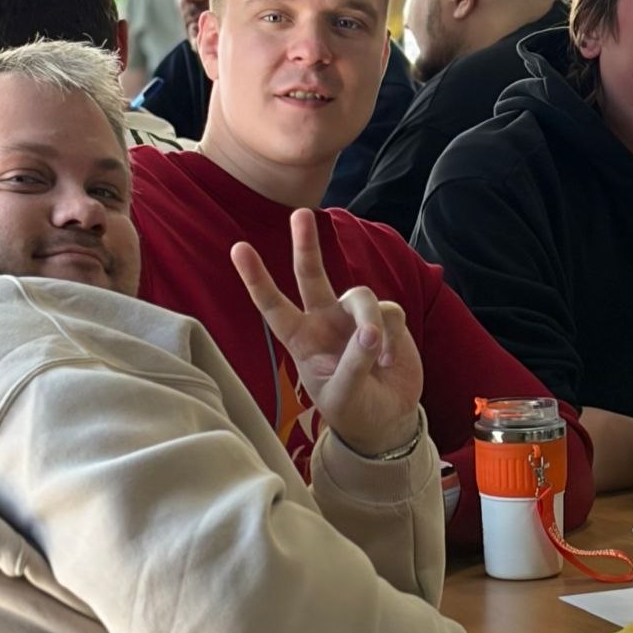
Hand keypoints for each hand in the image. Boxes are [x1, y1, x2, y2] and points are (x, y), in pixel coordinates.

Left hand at [231, 209, 422, 455]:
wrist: (389, 418)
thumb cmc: (354, 408)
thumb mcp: (344, 396)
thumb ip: (353, 365)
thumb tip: (370, 334)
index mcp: (302, 340)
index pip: (273, 306)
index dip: (257, 279)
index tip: (239, 248)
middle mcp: (325, 321)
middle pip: (311, 275)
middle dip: (306, 245)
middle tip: (300, 214)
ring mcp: (355, 318)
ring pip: (360, 295)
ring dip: (369, 321)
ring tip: (378, 354)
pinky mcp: (387, 319)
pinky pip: (389, 312)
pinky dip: (393, 336)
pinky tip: (391, 362)